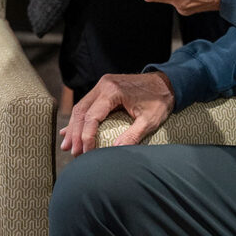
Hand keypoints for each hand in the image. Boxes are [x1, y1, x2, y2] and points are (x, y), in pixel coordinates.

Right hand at [59, 71, 174, 155]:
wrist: (167, 82)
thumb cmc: (160, 100)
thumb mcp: (150, 120)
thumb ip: (133, 135)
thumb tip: (115, 151)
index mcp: (113, 90)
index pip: (92, 116)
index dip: (86, 137)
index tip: (86, 153)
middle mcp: (104, 85)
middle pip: (81, 111)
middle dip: (75, 134)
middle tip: (73, 153)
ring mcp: (102, 85)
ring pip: (81, 107)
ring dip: (74, 127)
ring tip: (68, 146)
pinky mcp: (104, 88)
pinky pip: (87, 104)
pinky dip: (80, 119)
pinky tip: (71, 131)